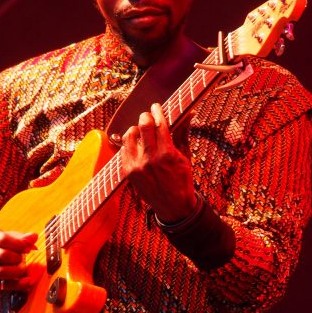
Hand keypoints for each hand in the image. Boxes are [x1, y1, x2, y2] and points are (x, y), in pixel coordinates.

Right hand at [0, 228, 37, 290]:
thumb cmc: (1, 244)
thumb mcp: (10, 236)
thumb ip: (22, 238)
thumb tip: (33, 237)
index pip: (3, 239)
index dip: (19, 244)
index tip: (28, 249)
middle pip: (1, 256)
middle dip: (17, 259)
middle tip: (23, 259)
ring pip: (0, 271)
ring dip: (16, 271)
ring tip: (23, 268)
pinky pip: (1, 284)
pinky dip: (17, 284)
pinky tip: (27, 281)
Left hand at [121, 103, 196, 221]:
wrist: (173, 206)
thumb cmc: (182, 180)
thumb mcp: (185, 156)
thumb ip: (183, 132)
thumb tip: (189, 113)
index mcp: (167, 154)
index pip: (160, 124)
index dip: (157, 111)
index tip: (156, 106)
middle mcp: (150, 159)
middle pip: (143, 126)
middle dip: (145, 116)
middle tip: (148, 115)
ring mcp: (137, 166)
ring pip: (129, 136)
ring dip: (135, 129)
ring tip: (140, 130)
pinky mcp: (128, 173)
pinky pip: (123, 150)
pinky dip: (129, 143)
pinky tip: (135, 143)